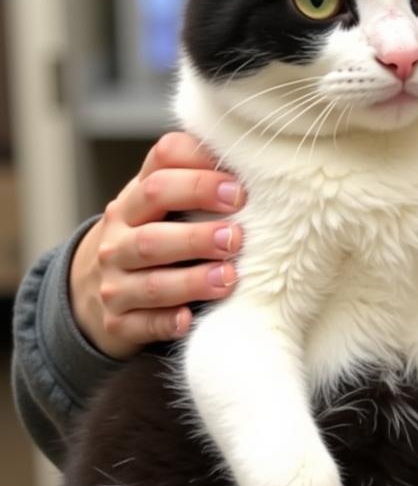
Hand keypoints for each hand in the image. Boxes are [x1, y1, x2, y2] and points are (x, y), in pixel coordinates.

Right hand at [69, 132, 245, 358]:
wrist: (95, 286)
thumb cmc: (153, 230)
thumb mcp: (164, 200)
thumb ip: (198, 177)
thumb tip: (255, 160)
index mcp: (135, 200)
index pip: (157, 176)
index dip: (197, 180)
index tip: (240, 190)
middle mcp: (118, 239)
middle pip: (152, 234)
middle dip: (197, 236)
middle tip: (237, 237)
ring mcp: (114, 283)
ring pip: (151, 283)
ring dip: (192, 281)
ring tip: (229, 278)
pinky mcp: (117, 322)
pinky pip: (141, 325)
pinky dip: (166, 322)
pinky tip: (190, 319)